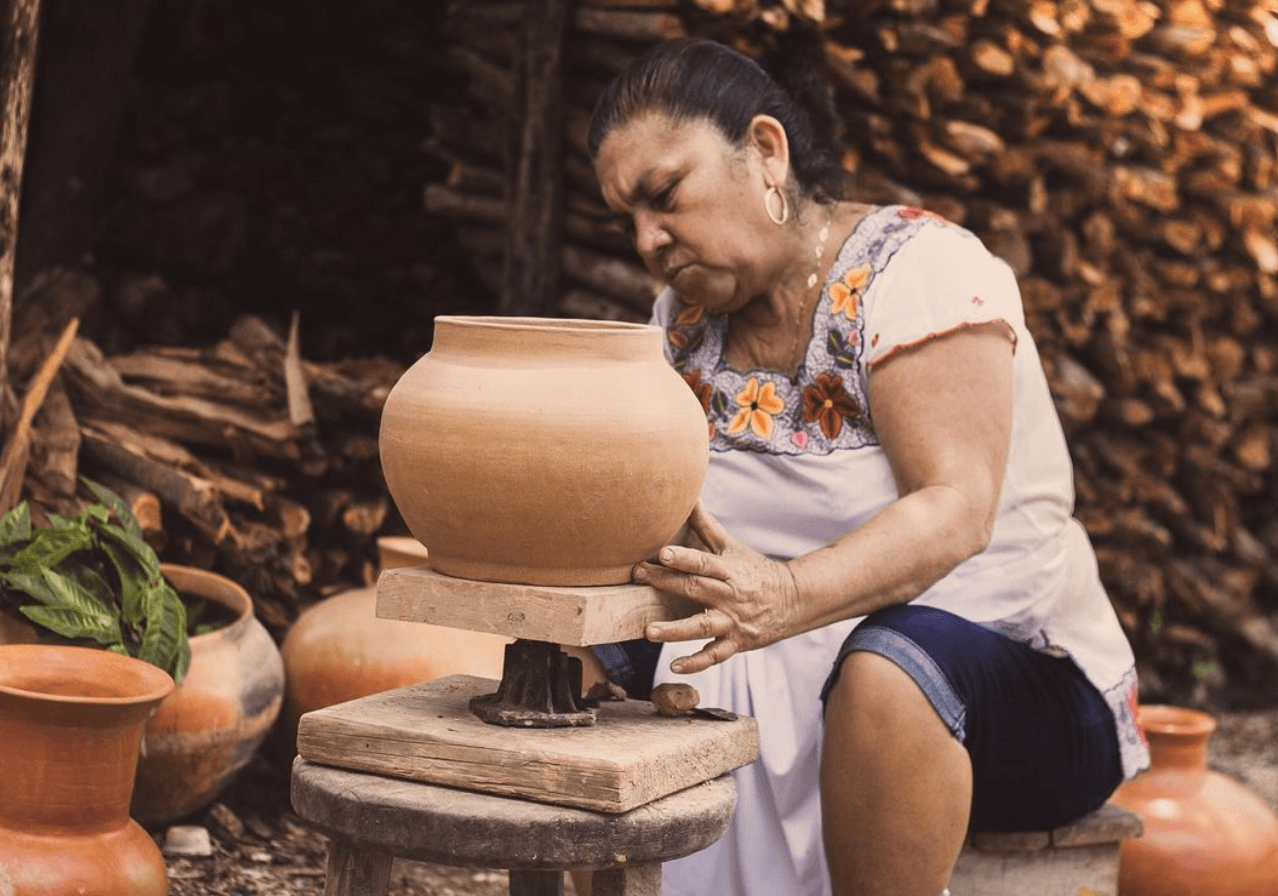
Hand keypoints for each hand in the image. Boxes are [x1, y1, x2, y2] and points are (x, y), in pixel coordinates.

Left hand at [632, 502, 799, 673]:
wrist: (794, 600)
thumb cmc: (754, 570)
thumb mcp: (732, 548)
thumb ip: (706, 526)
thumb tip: (687, 496)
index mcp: (728, 570)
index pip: (703, 562)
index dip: (683, 558)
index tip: (661, 553)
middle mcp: (730, 595)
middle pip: (696, 590)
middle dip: (666, 584)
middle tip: (638, 577)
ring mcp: (733, 621)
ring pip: (702, 626)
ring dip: (675, 631)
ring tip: (649, 631)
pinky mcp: (736, 643)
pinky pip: (715, 655)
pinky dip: (696, 662)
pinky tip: (675, 666)